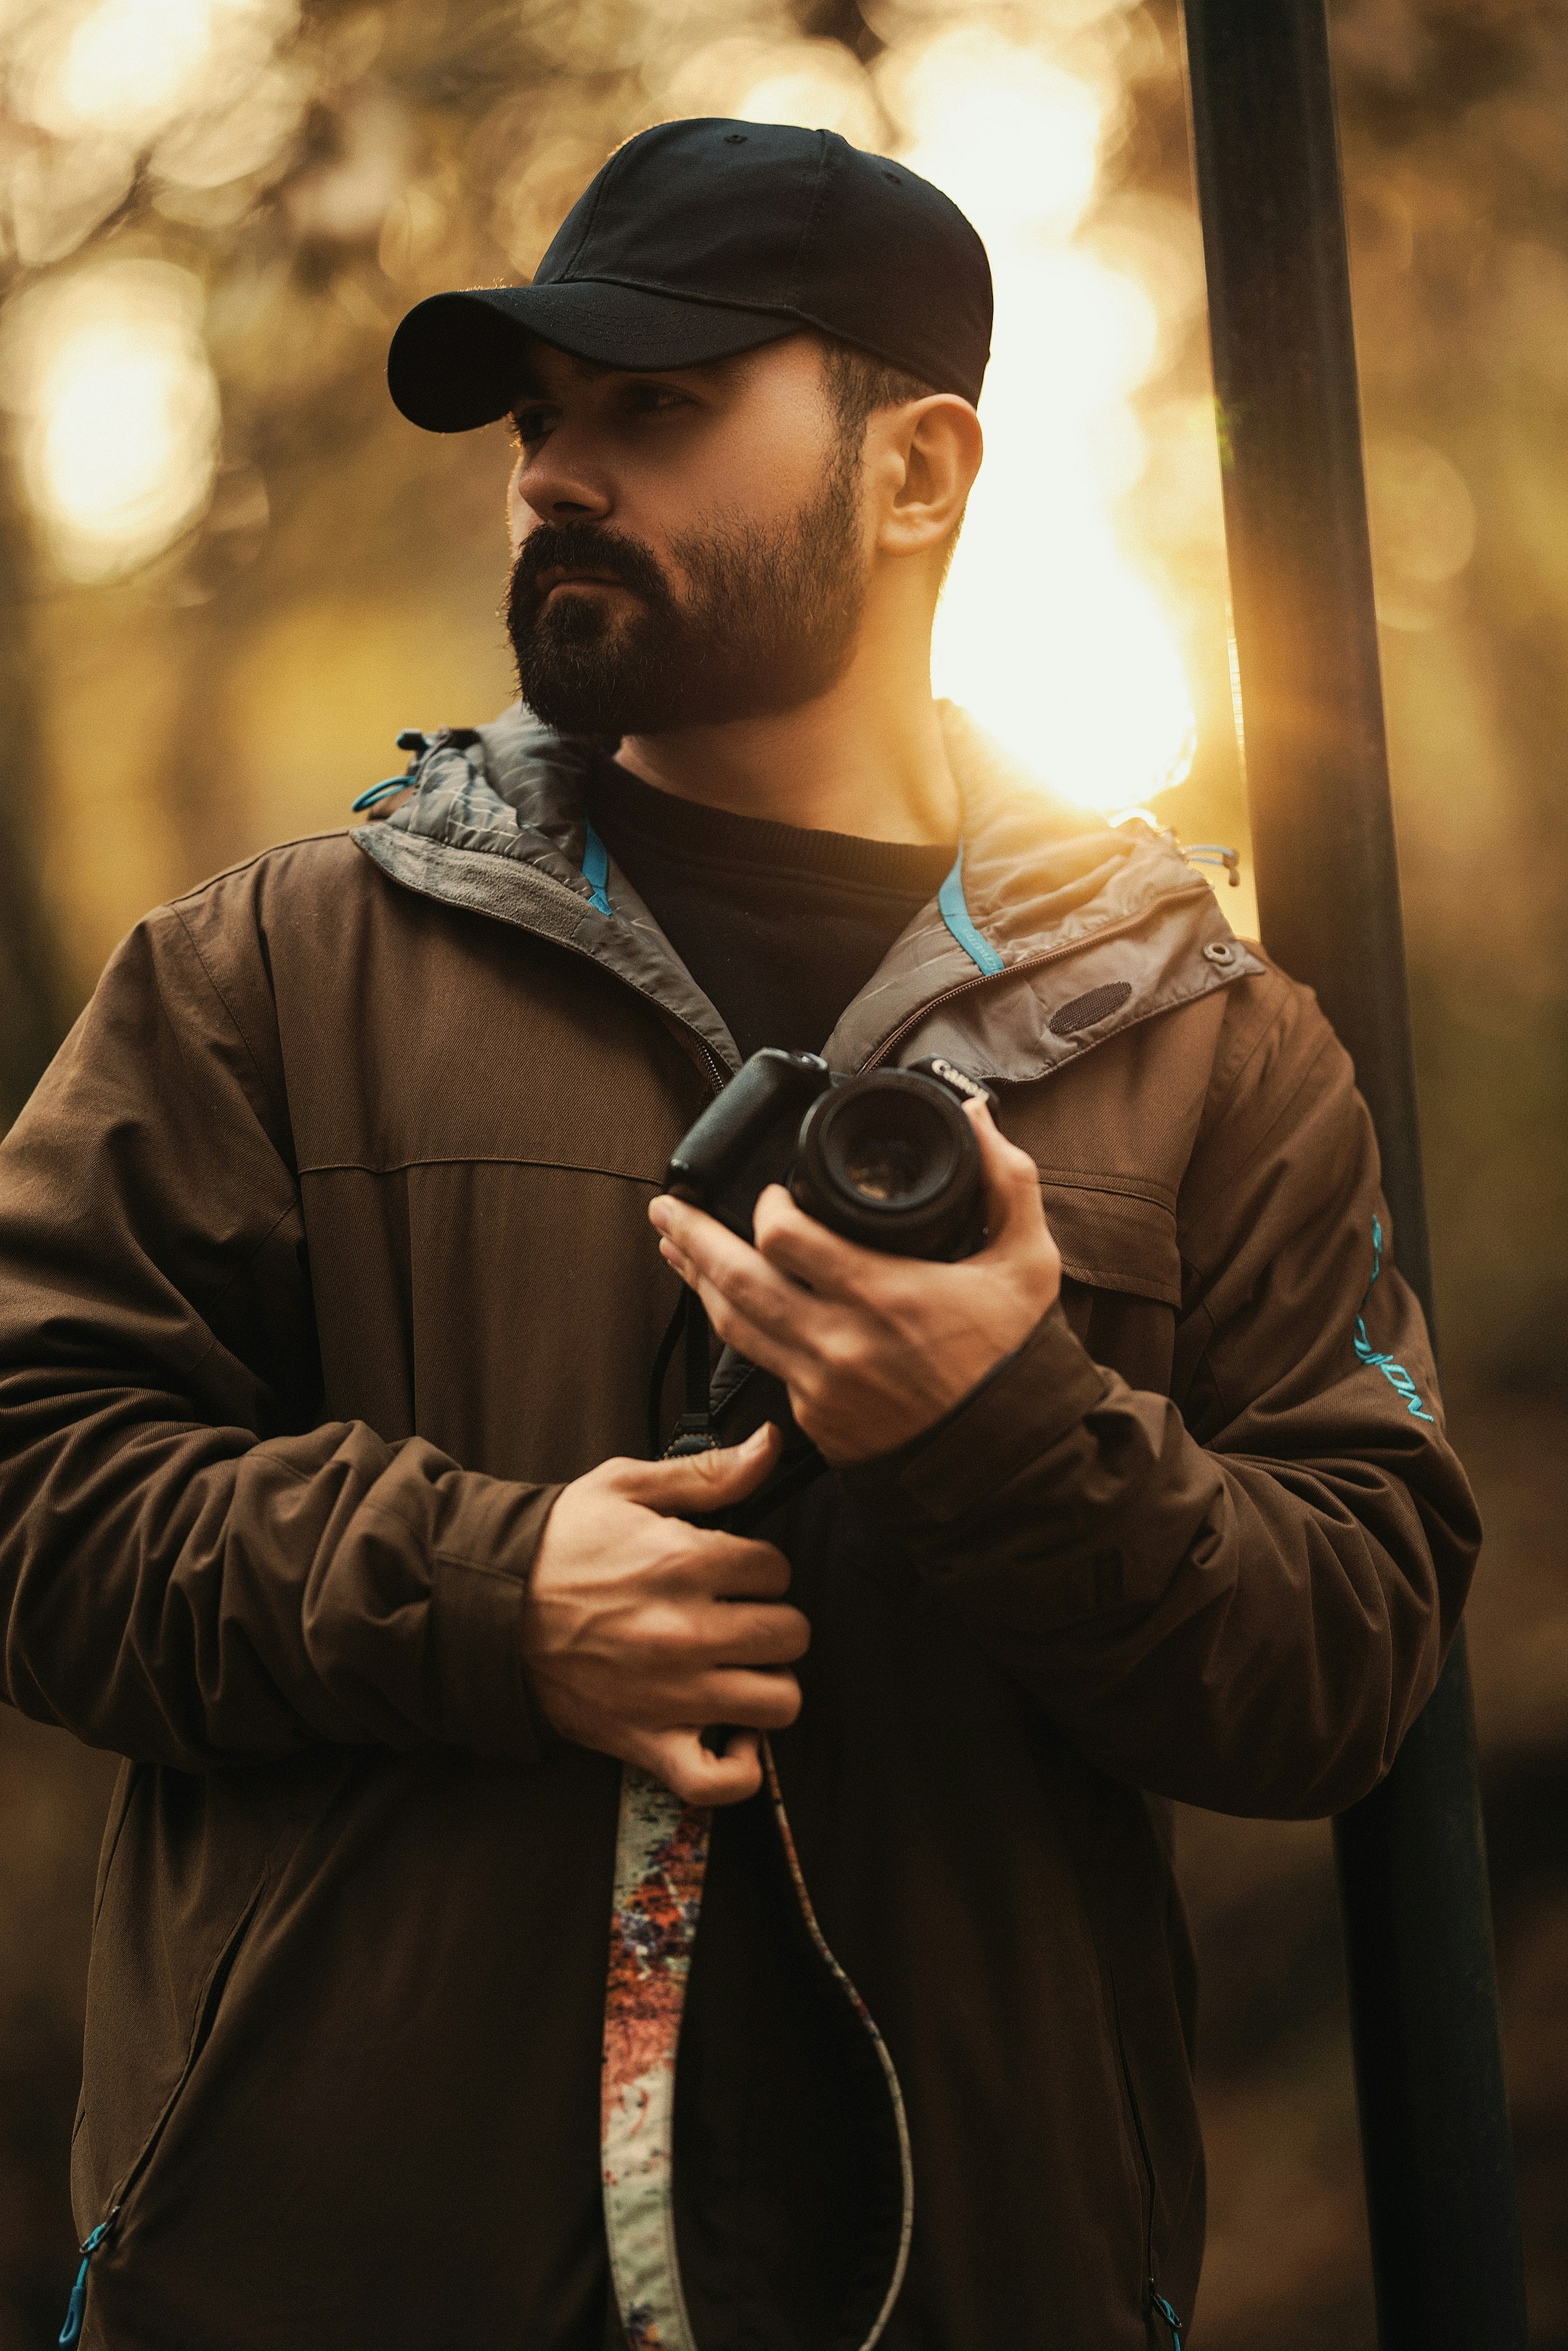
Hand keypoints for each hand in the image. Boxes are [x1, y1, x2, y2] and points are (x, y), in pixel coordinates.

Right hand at [522, 1424, 807, 1804]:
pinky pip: (721, 1780)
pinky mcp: (646, 1741)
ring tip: (740, 1668)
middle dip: (772, 1619)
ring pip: (778, 1703)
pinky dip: (741, 1766)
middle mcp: (687, 1631)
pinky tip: (734, 1734)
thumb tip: (770, 1446)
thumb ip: (706, 1472)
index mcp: (684, 1561)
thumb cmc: (559, 1543)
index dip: (760, 1567)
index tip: (733, 1571)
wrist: (487, 1607)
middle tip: (739, 1616)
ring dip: (768, 1684)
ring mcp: (670, 1694)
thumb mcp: (626, 1486)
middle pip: (791, 1634)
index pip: (777, 1569)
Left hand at [649, 1098, 1060, 1464]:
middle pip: (736, 1280)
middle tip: (667, 1204)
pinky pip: (763, 1366)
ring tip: (673, 1245)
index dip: (765, 1208)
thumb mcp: (1028, 1264)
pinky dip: (741, 1329)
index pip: (785, 1238)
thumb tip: (980, 1117)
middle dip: (691, 1237)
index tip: (769, 1194)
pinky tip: (726, 1305)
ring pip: (734, 1326)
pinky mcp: (815, 1420)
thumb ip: (1008, 1184)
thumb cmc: (1015, 1362)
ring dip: (697, 1281)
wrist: (1010, 1464)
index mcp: (884, 1294)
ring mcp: (819, 1386)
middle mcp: (839, 1341)